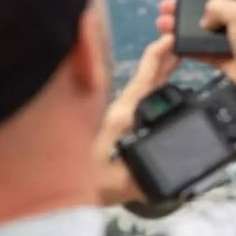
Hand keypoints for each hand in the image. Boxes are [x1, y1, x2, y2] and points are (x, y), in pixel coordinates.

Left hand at [93, 34, 179, 204]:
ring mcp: (114, 118)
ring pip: (140, 88)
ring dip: (158, 73)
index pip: (145, 78)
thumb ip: (146, 176)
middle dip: (164, 59)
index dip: (159, 56)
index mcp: (122, 116)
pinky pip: (136, 100)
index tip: (173, 39)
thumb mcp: (120, 183)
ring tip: (176, 62)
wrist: (52, 196)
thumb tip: (174, 172)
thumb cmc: (83, 185)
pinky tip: (159, 92)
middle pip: (145, 77)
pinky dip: (151, 89)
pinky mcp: (110, 128)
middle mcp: (119, 111)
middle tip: (183, 43)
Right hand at [155, 0, 235, 99]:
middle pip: (214, 11)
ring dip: (185, 28)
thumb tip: (204, 21)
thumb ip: (218, 6)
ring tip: (163, 23)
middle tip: (168, 7)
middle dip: (191, 9)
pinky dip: (189, 47)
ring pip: (205, 32)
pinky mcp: (226, 59)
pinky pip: (204, 51)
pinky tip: (172, 42)